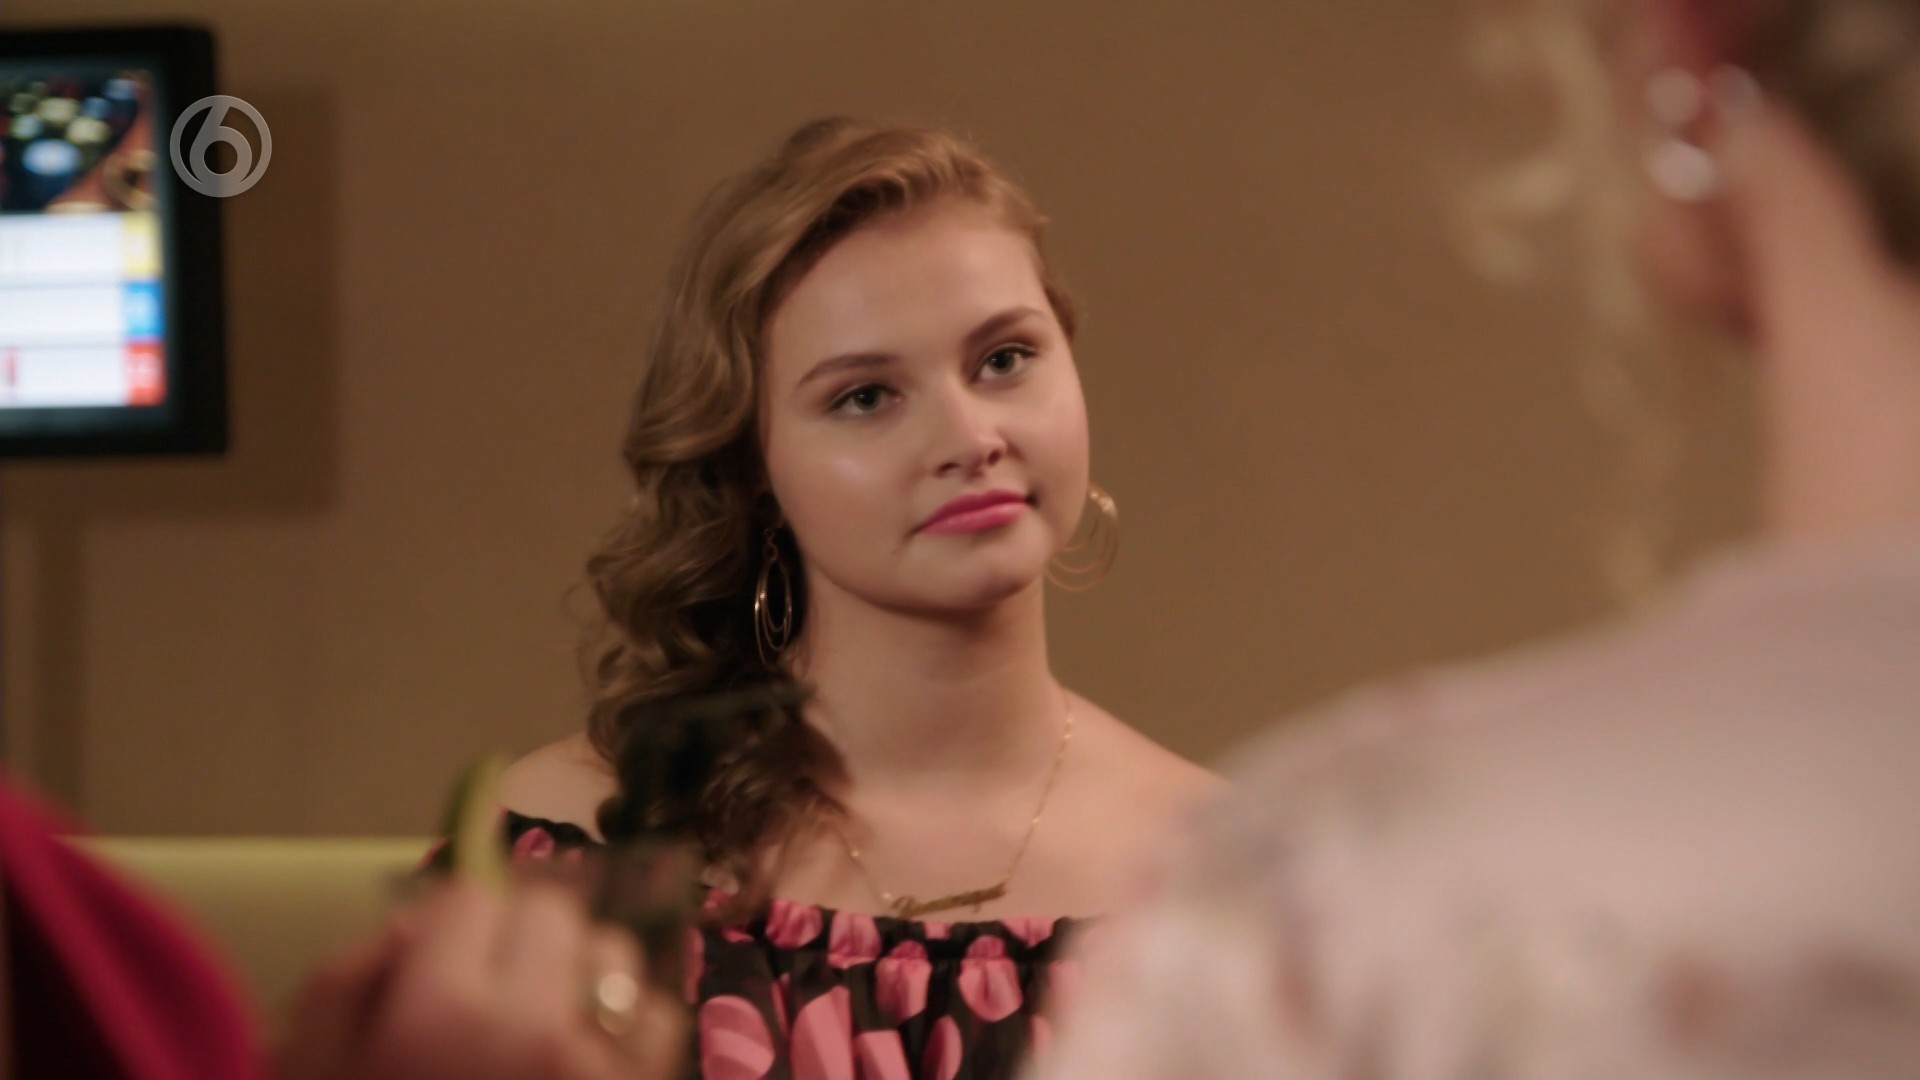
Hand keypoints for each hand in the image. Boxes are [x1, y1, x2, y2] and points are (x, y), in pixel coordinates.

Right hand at [275, 879, 685, 1079]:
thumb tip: (411, 925)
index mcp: (442, 1014)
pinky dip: (625, 1026)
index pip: (471, 898)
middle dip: (519, 940)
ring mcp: (603, 1066)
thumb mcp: (311, 1074)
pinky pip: (656, 1021)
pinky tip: (582, 1061)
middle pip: (553, 914)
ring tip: (540, 1025)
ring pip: (615, 959)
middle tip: (489, 991)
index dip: (449, 929)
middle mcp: (539, 1025)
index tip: (436, 965)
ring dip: (580, 975)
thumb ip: (346, 985)